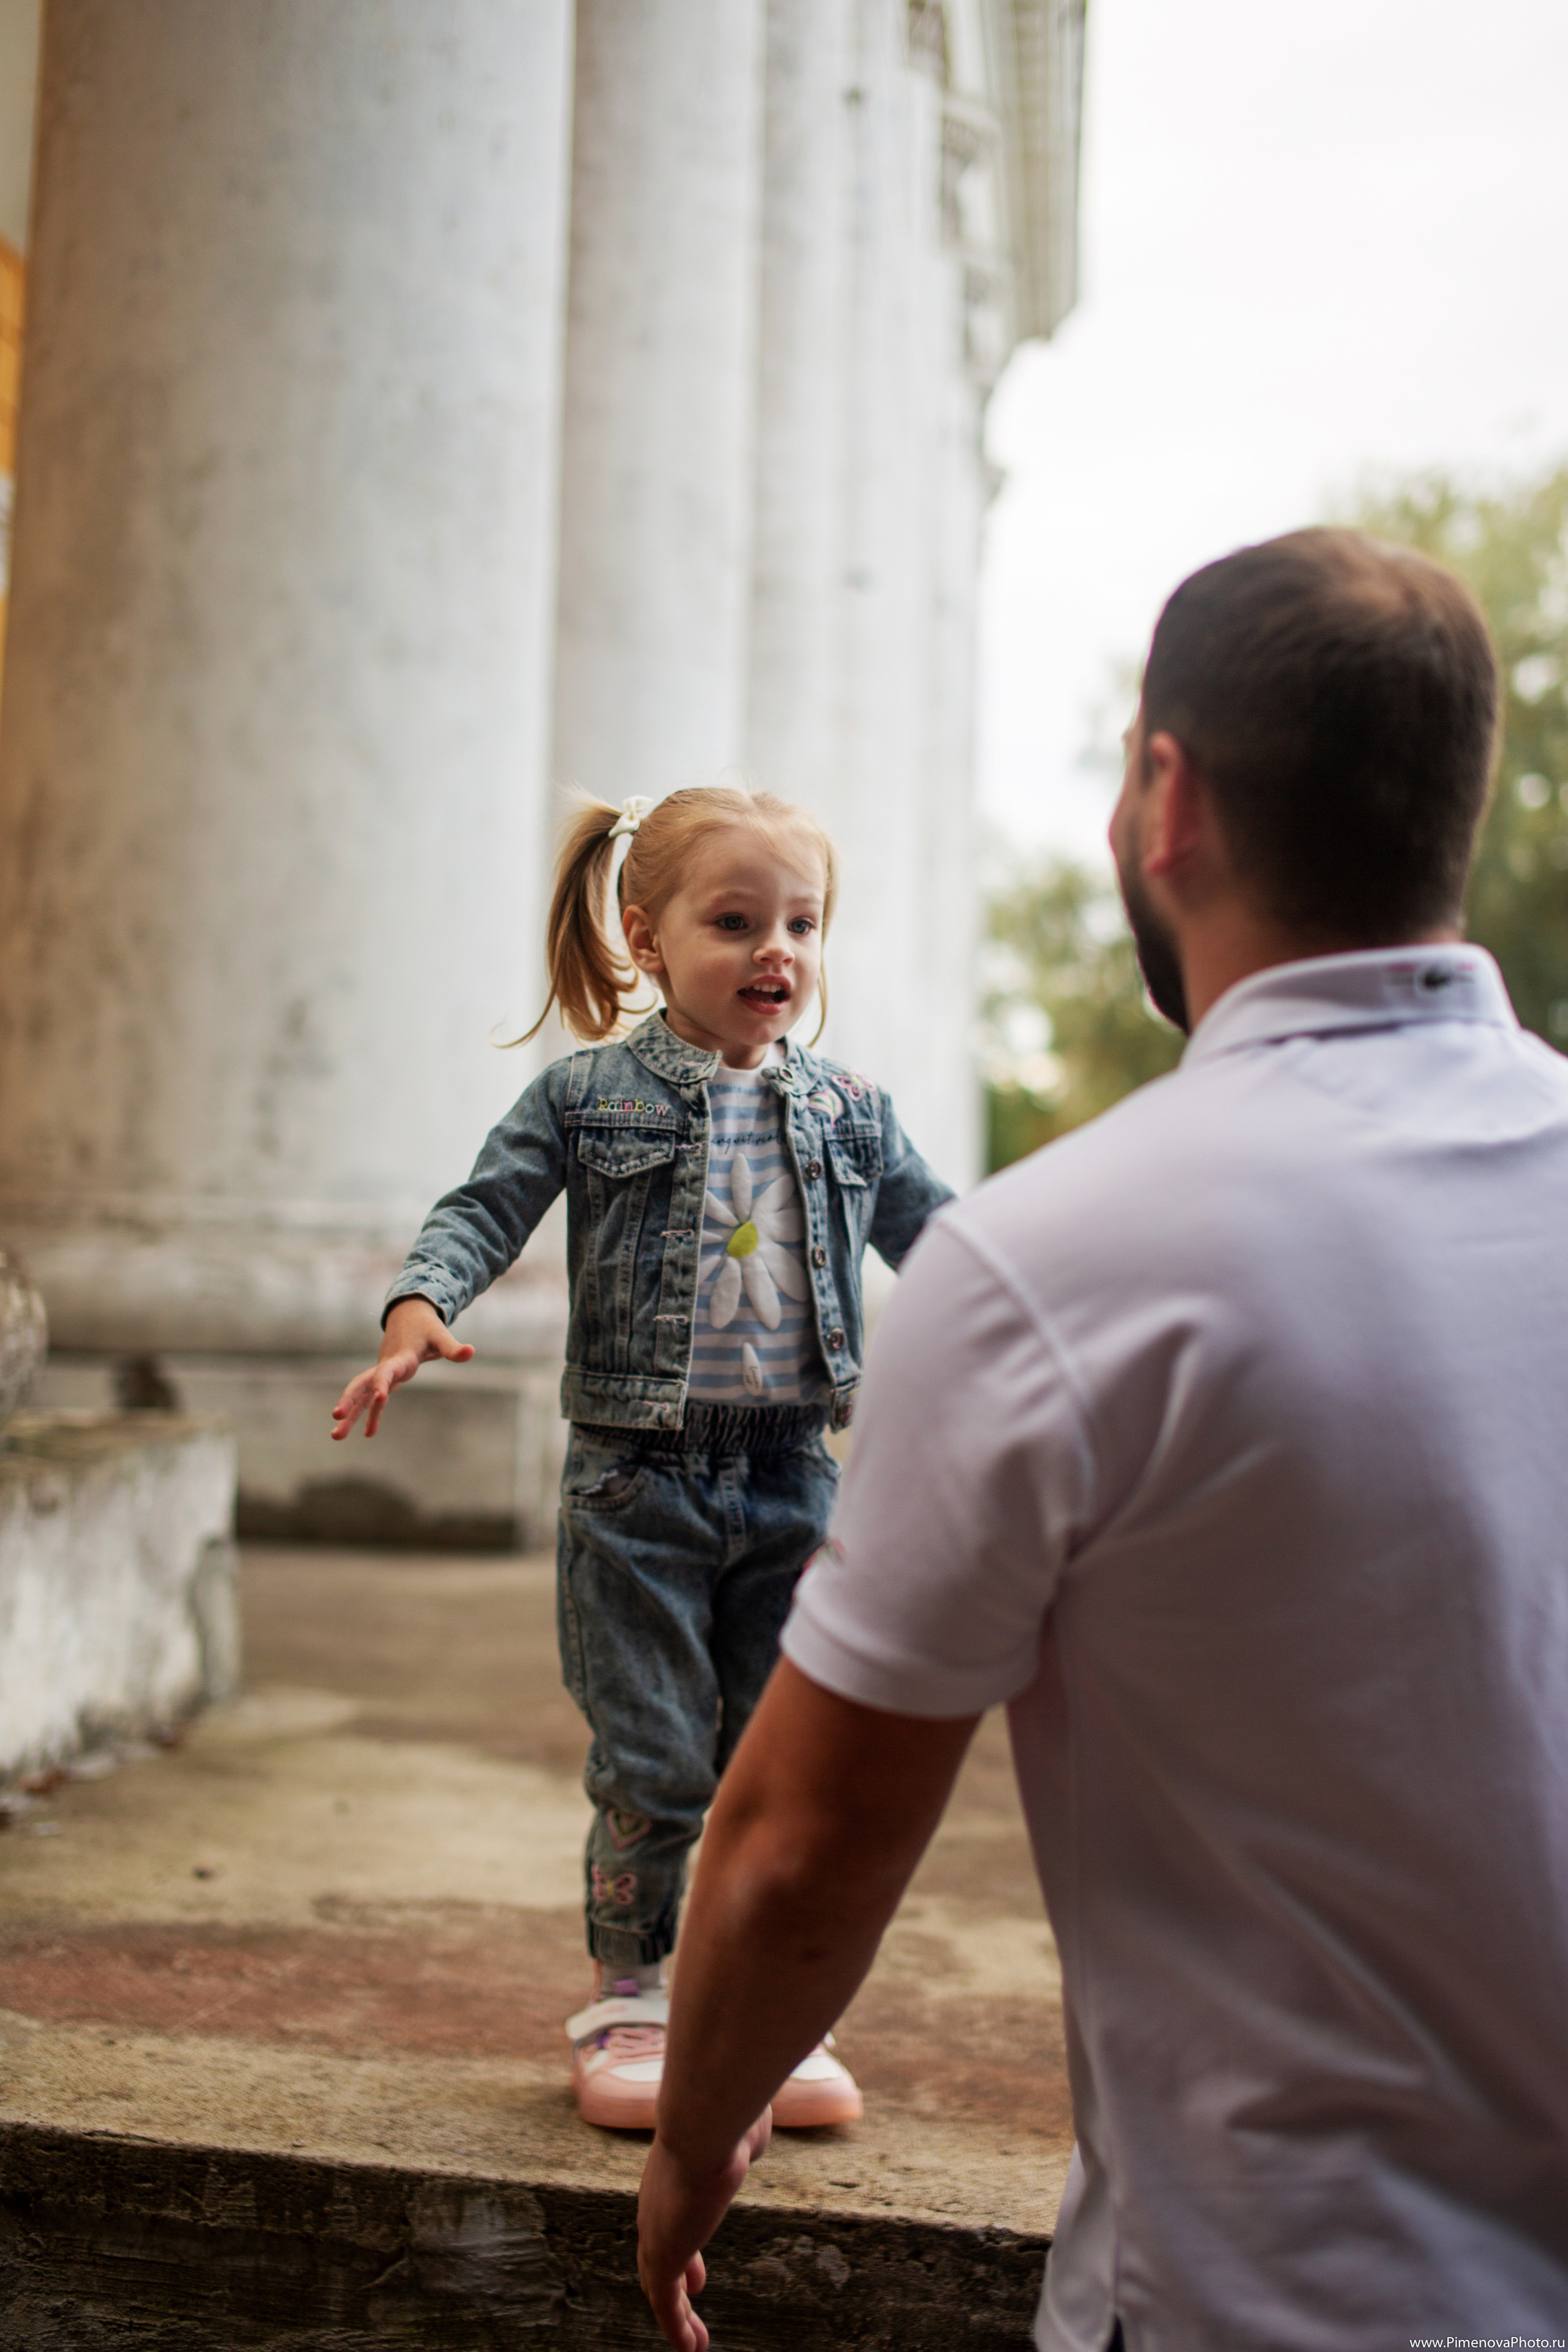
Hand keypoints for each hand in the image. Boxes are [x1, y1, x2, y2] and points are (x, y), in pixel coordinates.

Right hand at [329, 1296, 472, 1439]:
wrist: (409, 1316)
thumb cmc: (427, 1328)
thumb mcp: (441, 1336)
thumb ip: (453, 1348)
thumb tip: (471, 1352)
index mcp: (401, 1357)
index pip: (388, 1371)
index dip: (383, 1383)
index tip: (379, 1397)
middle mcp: (386, 1367)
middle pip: (363, 1384)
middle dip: (350, 1400)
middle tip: (336, 1416)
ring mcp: (382, 1374)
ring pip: (362, 1396)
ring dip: (350, 1415)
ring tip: (335, 1436)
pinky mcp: (384, 1379)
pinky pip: (372, 1400)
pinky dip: (370, 1415)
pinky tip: (368, 1434)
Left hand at [637, 2114, 770, 2350]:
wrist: (705, 2124)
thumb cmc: (727, 2117)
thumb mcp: (737, 2128)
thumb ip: (740, 2137)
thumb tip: (752, 2131)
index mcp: (673, 2174)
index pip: (674, 2215)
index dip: (685, 2243)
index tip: (696, 2272)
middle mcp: (656, 2202)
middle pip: (659, 2249)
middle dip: (678, 2276)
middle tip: (693, 2293)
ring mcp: (654, 2230)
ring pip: (659, 2282)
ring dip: (675, 2314)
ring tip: (693, 2342)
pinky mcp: (661, 2256)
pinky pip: (664, 2303)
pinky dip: (675, 2328)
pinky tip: (691, 2349)